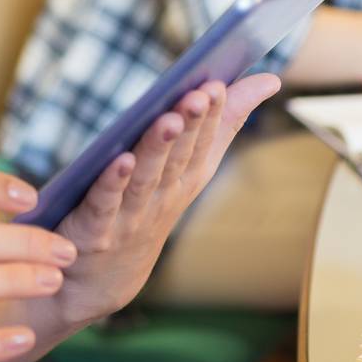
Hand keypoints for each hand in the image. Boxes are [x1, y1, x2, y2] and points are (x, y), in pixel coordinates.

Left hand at [30, 71, 281, 332]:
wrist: (96, 282)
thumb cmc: (143, 210)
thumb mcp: (183, 167)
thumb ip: (220, 124)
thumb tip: (268, 79)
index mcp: (183, 182)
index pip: (204, 145)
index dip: (213, 116)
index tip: (220, 84)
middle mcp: (161, 199)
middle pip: (178, 158)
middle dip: (192, 125)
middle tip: (202, 94)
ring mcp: (129, 217)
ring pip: (145, 178)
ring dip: (158, 148)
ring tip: (169, 118)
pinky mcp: (93, 231)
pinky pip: (103, 203)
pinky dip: (112, 183)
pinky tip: (120, 160)